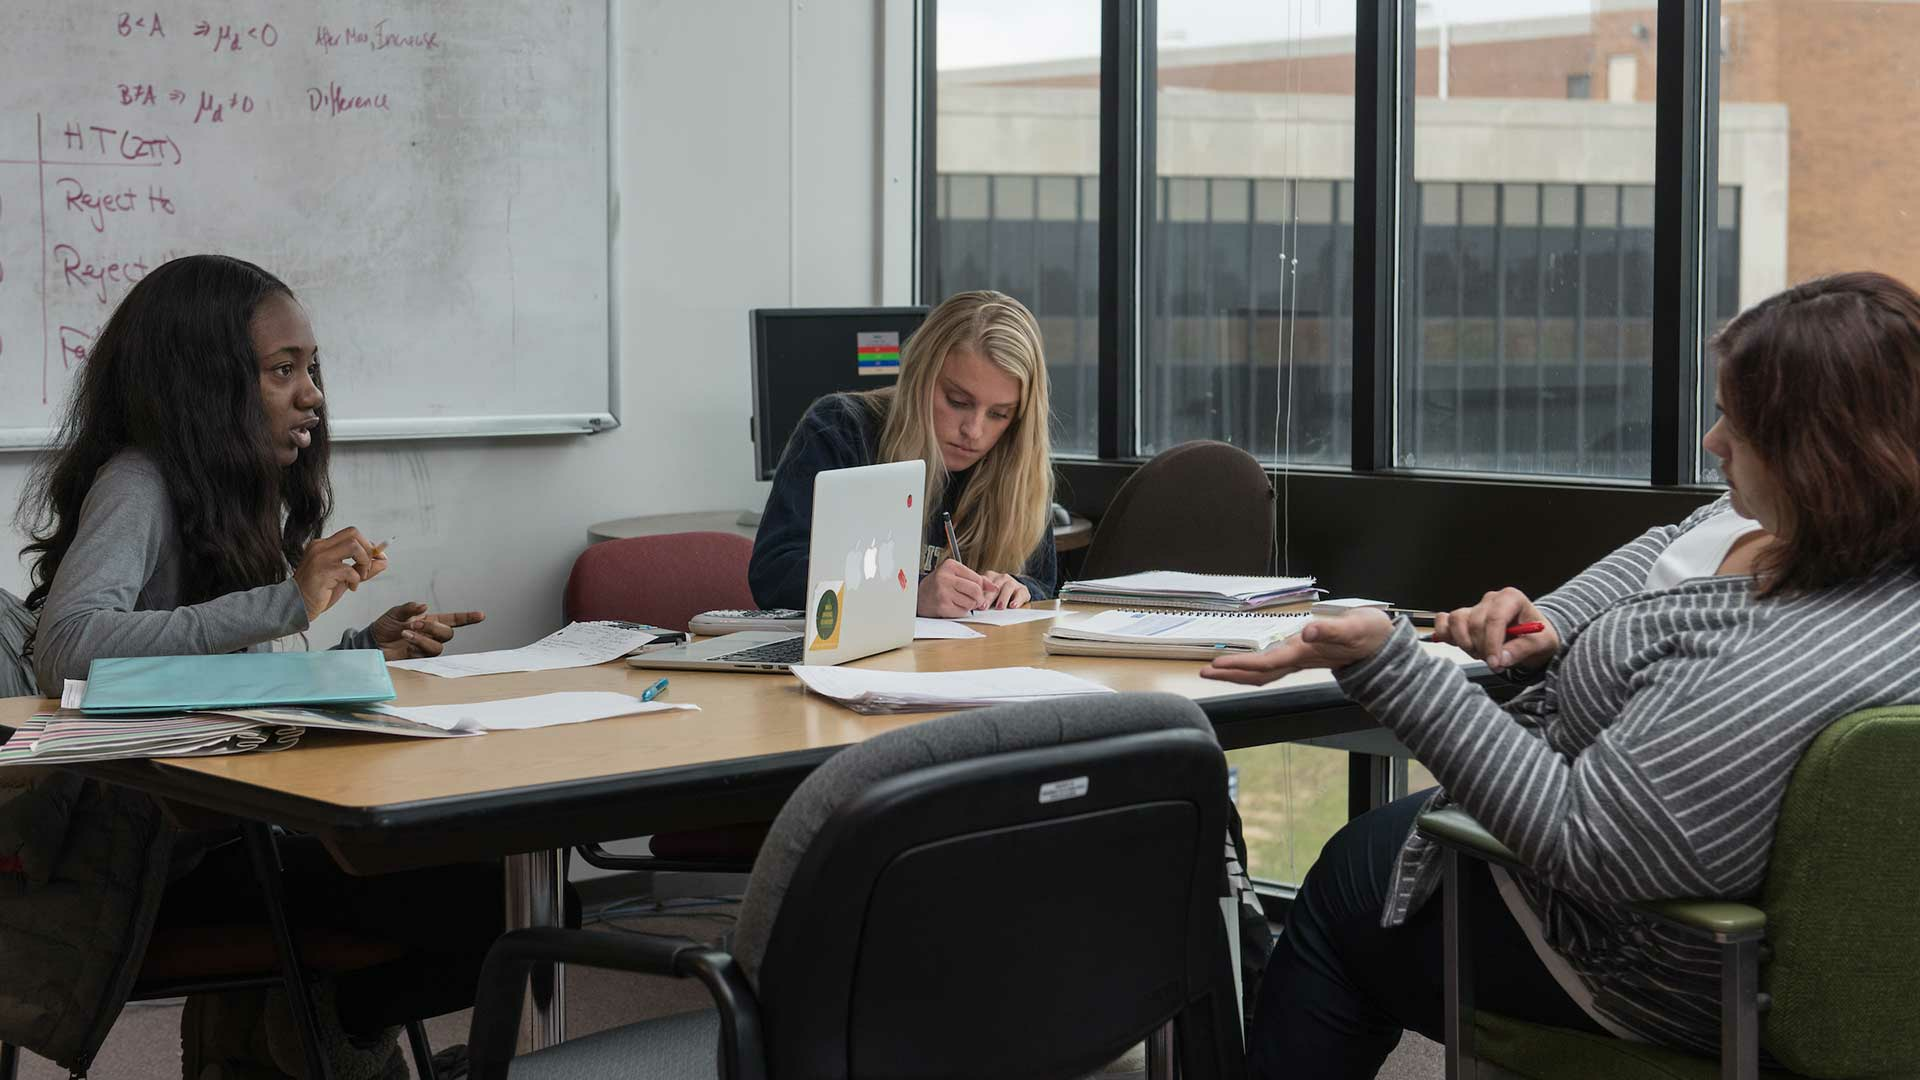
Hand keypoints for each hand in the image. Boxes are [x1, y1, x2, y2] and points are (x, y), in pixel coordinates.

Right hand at [292, 527, 385, 621]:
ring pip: (354, 546)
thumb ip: (362, 568)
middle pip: (354, 533)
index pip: (352, 534)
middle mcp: (320, 547)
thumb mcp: (345, 578)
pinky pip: (350, 569)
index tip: (374, 559)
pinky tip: (351, 588)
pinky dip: (356, 579)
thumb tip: (384, 561)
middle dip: (368, 550)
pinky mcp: (322, 571)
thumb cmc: (319, 592)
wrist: (296, 606)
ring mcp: (320, 557)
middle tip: (365, 568)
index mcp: (323, 545)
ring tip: (360, 577)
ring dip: (364, 563)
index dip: (368, 545)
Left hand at [370, 602, 485, 659]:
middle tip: (415, 625)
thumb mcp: (395, 613)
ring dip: (423, 639)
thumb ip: (410, 608)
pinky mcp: (418, 659)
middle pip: (448, 634)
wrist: (371, 643)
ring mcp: (425, 649)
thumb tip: (424, 607)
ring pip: (438, 647)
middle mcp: (431, 636)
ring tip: (406, 634)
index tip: (481, 615)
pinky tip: (405, 642)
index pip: (453, 620)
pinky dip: (415, 646)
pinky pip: (425, 655)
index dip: (467, 618)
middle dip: (433, 628)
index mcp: (430, 621)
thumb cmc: (385, 627)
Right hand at [918, 559, 987, 617]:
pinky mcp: (942, 606)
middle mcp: (945, 578)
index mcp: (950, 566)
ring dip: (969, 605)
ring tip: (960, 602)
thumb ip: (975, 579)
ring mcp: (943, 592)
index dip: (983, 587)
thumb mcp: (954, 575)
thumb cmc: (938, 585)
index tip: (982, 591)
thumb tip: (994, 587)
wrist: (917, 596)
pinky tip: (953, 606)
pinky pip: (962, 612)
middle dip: (979, 598)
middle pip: (976, 591)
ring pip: (970, 602)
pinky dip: (961, 611)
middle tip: (976, 600)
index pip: (977, 578)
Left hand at [978, 571, 1029, 609]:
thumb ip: (981, 596)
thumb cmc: (998, 594)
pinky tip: (1013, 606)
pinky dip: (1017, 600)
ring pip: (1008, 587)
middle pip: (994, 586)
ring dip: (1003, 598)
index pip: (984, 582)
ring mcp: (1013, 582)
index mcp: (990, 577)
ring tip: (999, 608)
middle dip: (989, 597)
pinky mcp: (1023, 589)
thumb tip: (970, 606)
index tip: (974, 601)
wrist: (1017, 591)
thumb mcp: (988, 592)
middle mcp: (1001, 577)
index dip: (979, 592)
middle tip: (984, 607)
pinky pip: (1020, 593)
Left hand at [1200, 609, 1394, 685]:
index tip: (1217, 665)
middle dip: (1231, 673)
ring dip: (1238, 671)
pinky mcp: (1303, 655)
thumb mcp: (1355, 626)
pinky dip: (1252, 665)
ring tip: (1216, 669)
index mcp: (1305, 654)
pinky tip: (1242, 663)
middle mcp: (1299, 659)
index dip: (1240, 665)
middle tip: (1204, 672)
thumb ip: (1332, 629)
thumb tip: (1309, 631)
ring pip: (1263, 672)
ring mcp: (1300, 660)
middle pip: (1259, 673)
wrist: (1385, 646)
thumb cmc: (1370, 634)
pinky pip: (1271, 665)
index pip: (1266, 663)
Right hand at [1430, 587, 1559, 673]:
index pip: (1495, 619)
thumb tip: (1500, 659)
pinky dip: (1445, 633)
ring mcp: (1474, 607)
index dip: (1492, 644)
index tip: (1495, 664)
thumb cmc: (1537, 636)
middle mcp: (1490, 599)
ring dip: (1464, 643)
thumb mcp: (1540, 644)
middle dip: (1482, 648)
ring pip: (1456, 621)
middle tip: (1494, 663)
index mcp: (1511, 598)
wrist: (1532, 636)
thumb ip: (1521, 650)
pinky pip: (1443, 621)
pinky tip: (1458, 645)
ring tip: (1480, 653)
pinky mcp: (1462, 617)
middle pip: (1475, 623)